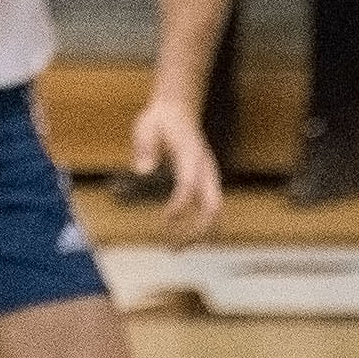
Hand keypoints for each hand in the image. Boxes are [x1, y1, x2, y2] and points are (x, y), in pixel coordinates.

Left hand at [124, 88, 224, 241]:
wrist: (179, 109)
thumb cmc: (160, 120)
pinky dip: (200, 225)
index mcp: (191, 154)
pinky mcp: (208, 181)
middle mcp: (206, 168)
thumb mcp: (146, 127)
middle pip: (213, 206)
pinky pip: (210, 208)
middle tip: (174, 248)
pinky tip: (182, 236)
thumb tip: (143, 171)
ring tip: (176, 248)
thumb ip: (145, 148)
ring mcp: (210, 175)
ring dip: (200, 233)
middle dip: (197, 231)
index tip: (165, 220)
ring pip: (215, 211)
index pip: (189, 185)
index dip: (179, 205)